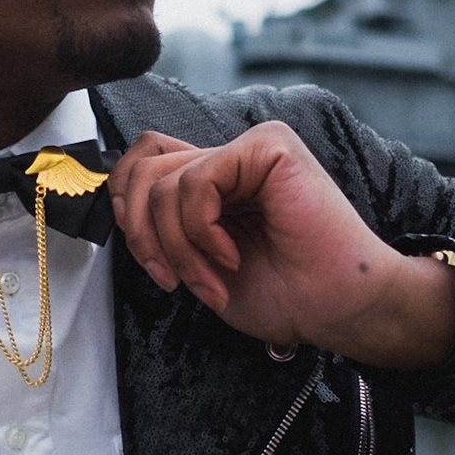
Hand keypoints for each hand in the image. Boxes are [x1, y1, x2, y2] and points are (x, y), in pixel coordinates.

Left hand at [110, 123, 454, 368]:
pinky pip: (197, 182)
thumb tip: (116, 203)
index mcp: (215, 180)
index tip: (151, 263)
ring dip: (178, 247)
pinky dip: (201, 231)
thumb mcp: (198, 263)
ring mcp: (251, 147)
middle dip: (142, 234)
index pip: (142, 163)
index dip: (126, 208)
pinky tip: (230, 255)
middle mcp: (230, 157)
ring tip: (212, 279)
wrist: (338, 307)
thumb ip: (164, 227)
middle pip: (143, 168)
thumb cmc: (284, 293)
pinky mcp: (269, 147)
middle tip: (172, 278)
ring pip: (165, 183)